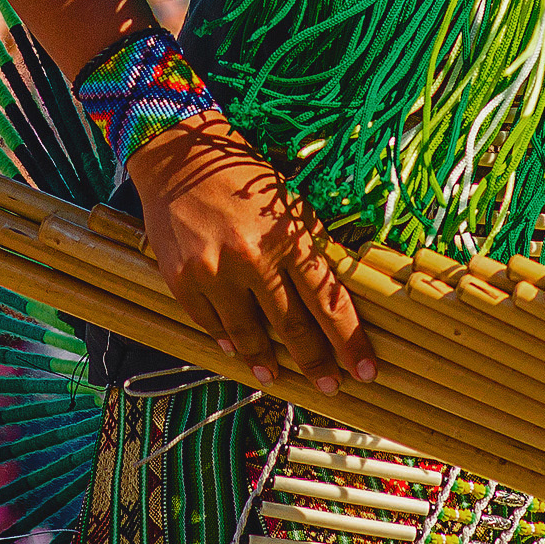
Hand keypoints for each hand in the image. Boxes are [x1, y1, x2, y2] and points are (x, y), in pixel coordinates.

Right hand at [128, 114, 376, 395]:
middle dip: (316, 363)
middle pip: (293, 327)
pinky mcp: (182, 279)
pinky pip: (211, 323)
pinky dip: (227, 340)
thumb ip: (308, 251)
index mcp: (288, 237)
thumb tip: (333, 302)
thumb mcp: (288, 206)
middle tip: (330, 387)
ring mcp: (214, 271)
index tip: (366, 371)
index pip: (328, 301)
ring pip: (249, 334)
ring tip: (276, 377)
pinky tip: (238, 350)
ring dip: (266, 361)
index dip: (349, 342)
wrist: (178, 156)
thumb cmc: (243, 180)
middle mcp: (252, 258)